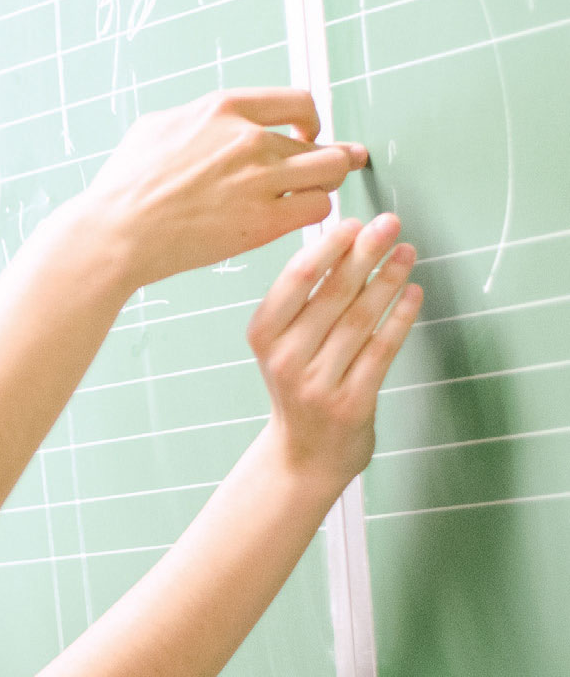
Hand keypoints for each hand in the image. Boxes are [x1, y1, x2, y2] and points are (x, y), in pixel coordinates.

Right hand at [77, 88, 369, 288]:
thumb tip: (211, 123)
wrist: (115, 231)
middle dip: (331, 157)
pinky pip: (317, 209)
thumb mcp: (155, 128)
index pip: (297, 102)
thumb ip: (196, 120)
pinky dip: (313, 214)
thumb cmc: (124, 187)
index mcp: (224, 110)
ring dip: (327, 184)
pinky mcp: (264, 220)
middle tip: (334, 168)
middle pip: (321, 142)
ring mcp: (260, 179)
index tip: (307, 134)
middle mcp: (249, 139)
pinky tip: (299, 219)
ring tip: (317, 194)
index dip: (310, 120)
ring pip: (330, 173)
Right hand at [247, 213, 422, 486]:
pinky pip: (382, 350)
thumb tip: (342, 243)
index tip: (352, 223)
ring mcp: (318, 383)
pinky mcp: (352, 403)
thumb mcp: (283, 344)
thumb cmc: (298, 386)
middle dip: (364, 254)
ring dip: (388, 280)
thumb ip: (305, 301)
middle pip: (332, 295)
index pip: (295, 281)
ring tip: (407, 252)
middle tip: (388, 224)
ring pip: (360, 319)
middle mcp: (286, 359)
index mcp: (263, 337)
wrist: (303, 454)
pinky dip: (400, 318)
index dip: (327, 249)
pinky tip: (413, 293)